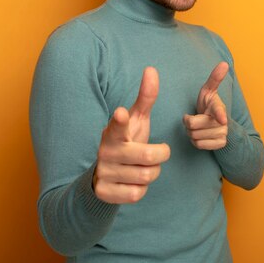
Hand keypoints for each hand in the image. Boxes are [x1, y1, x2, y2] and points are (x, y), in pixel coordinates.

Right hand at [94, 67, 170, 203]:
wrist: (103, 175)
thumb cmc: (127, 141)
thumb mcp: (136, 120)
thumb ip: (145, 97)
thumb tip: (151, 69)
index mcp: (114, 132)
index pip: (117, 124)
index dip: (120, 120)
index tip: (121, 113)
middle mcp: (107, 151)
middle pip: (149, 157)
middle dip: (161, 156)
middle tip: (158, 153)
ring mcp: (104, 172)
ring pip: (146, 176)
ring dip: (152, 173)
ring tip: (143, 167)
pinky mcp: (105, 192)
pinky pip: (137, 193)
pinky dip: (141, 189)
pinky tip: (132, 182)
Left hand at [183, 62, 228, 150]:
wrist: (216, 124)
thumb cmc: (208, 105)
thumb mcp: (208, 91)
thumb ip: (215, 78)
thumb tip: (224, 63)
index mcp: (219, 107)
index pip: (219, 110)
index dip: (219, 114)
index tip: (222, 119)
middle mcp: (223, 121)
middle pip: (194, 125)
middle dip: (189, 122)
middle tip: (194, 118)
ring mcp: (223, 134)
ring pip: (195, 136)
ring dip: (191, 132)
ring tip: (197, 127)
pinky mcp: (220, 144)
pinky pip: (199, 145)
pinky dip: (195, 141)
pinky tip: (200, 135)